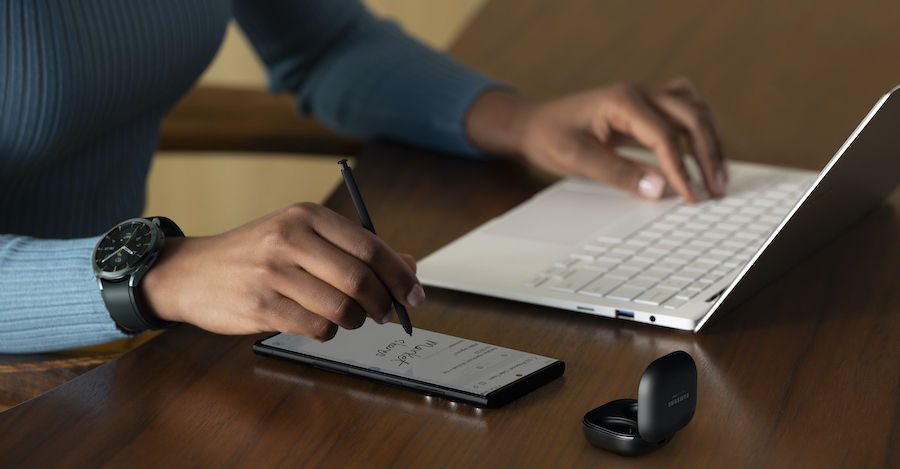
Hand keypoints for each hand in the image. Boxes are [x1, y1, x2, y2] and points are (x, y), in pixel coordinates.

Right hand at [137, 203, 425, 340]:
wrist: (190, 271)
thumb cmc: (255, 254)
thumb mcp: (302, 237)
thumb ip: (354, 250)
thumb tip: (409, 267)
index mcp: (306, 216)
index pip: (370, 246)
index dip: (400, 275)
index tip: (415, 294)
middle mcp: (289, 239)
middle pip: (359, 280)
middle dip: (383, 304)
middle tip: (386, 314)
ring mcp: (272, 273)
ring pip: (341, 309)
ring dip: (355, 321)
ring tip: (350, 318)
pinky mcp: (260, 306)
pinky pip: (316, 328)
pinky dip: (328, 332)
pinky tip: (319, 324)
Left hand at [465, 78, 726, 201]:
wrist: (533, 123)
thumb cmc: (550, 137)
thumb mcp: (578, 160)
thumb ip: (620, 174)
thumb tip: (659, 190)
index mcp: (622, 101)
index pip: (665, 136)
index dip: (683, 169)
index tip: (693, 196)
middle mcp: (639, 92)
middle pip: (692, 117)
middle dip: (709, 155)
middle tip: (717, 190)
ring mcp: (645, 94)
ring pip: (695, 110)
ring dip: (711, 141)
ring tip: (719, 175)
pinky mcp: (645, 105)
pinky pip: (685, 107)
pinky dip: (700, 126)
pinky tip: (705, 147)